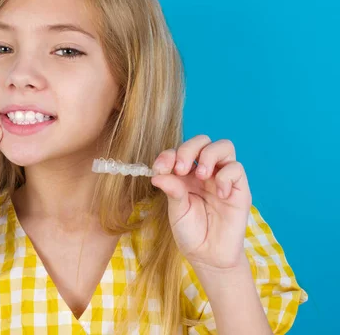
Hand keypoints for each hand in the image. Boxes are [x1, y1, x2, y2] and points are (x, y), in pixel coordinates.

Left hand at [150, 135, 251, 270]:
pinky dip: (226, 176)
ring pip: (223, 146)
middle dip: (189, 149)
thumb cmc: (191, 232)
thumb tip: (158, 174)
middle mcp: (204, 172)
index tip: (160, 168)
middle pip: (202, 141)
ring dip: (209, 155)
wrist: (209, 256)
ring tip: (202, 176)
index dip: (168, 155)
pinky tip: (220, 194)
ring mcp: (222, 178)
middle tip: (181, 170)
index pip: (179, 151)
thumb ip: (172, 190)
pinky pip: (237, 168)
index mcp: (185, 174)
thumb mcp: (176, 211)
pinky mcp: (239, 189)